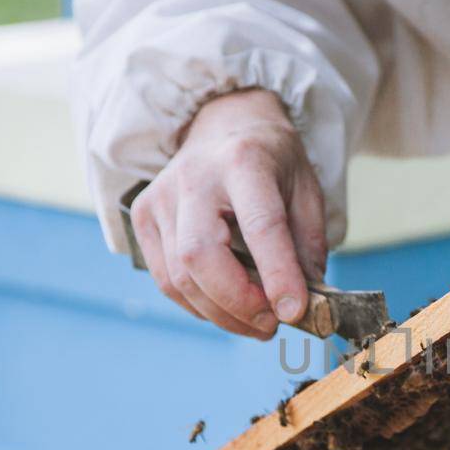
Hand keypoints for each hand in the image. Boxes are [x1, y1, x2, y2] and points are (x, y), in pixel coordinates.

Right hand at [130, 89, 327, 337]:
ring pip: (179, 278)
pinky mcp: (142, 217)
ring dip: (221, 314)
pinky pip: (165, 280)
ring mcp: (160, 198)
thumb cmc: (271, 161)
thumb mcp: (306, 191)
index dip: (277, 275)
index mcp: (244, 162)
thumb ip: (307, 247)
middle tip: (271, 325)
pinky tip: (226, 306)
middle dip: (238, 304)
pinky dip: (198, 305)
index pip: (260, 226)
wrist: (225, 123)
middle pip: (200, 257)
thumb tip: (306, 305)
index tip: (294, 312)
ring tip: (255, 323)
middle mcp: (194, 178)